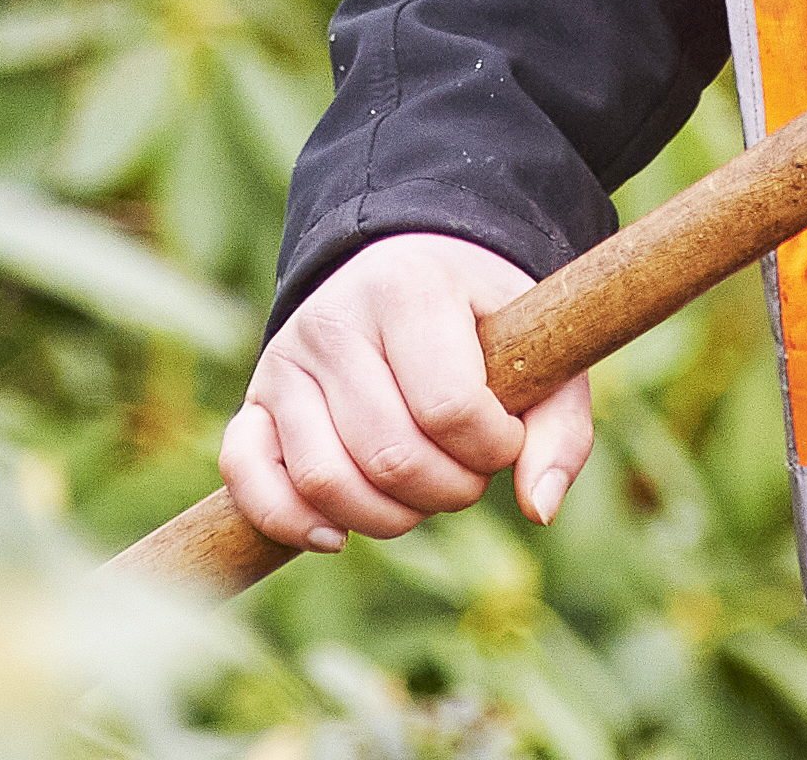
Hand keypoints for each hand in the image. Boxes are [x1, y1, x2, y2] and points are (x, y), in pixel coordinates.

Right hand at [218, 232, 594, 552]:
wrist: (408, 270)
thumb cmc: (482, 322)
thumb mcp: (539, 351)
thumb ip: (559, 429)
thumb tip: (541, 509)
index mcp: (408, 289)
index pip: (450, 408)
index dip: (492, 448)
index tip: (505, 435)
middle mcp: (333, 319)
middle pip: (391, 456)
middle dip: (447, 490)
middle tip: (466, 470)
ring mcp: (285, 360)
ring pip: (325, 480)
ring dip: (387, 518)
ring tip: (419, 493)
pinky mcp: (256, 400)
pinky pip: (247, 474)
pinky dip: (289, 520)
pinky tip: (337, 536)